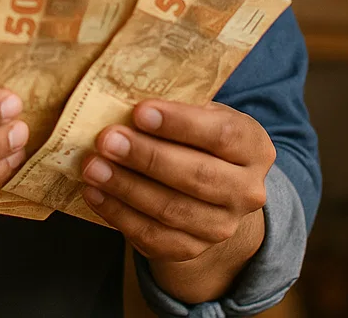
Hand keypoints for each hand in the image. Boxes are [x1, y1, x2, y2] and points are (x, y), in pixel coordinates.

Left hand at [79, 100, 272, 302]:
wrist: (214, 193)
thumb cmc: (200, 140)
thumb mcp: (203, 115)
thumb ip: (178, 107)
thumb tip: (127, 98)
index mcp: (255, 148)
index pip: (222, 135)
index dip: (180, 123)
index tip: (139, 112)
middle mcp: (247, 191)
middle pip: (197, 175)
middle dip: (147, 157)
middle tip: (107, 140)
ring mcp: (223, 226)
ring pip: (172, 209)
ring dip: (126, 187)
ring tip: (93, 166)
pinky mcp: (193, 249)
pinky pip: (153, 237)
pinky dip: (119, 215)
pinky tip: (95, 193)